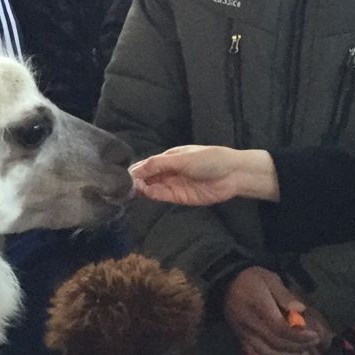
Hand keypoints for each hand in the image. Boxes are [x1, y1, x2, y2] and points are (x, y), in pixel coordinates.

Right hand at [131, 146, 278, 206]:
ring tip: (130, 189)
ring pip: (153, 187)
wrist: (232, 175)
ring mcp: (174, 185)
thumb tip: (136, 168)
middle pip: (148, 177)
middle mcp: (169, 171)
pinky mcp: (180, 197)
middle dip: (136, 180)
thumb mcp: (182, 158)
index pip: (148, 164)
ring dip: (142, 188)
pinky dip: (152, 195)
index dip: (136, 169)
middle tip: (122, 184)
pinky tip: (144, 192)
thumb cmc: (209, 159)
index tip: (122, 174)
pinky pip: (162, 196)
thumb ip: (159, 164)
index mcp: (170, 157)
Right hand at [223, 266, 319, 354]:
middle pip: (276, 343)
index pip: (281, 328)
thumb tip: (301, 310)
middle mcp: (251, 323)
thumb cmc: (252, 279)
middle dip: (297, 347)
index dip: (299, 336)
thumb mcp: (270, 279)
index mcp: (260, 307)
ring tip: (301, 353)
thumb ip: (285, 295)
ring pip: (266, 353)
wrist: (227, 282)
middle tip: (312, 344)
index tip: (314, 335)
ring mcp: (244, 333)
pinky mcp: (241, 338)